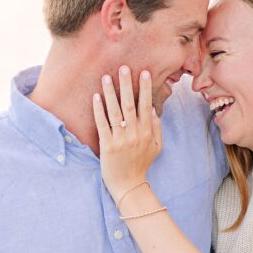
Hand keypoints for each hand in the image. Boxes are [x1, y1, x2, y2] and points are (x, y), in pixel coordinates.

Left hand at [94, 66, 162, 203]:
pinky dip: (99, 110)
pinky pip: (102, 124)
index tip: (143, 72)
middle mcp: (134, 134)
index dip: (145, 88)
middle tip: (124, 67)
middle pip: (131, 105)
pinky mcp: (107, 146)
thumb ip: (156, 128)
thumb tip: (153, 110)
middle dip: (127, 85)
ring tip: (106, 77)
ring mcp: (120, 139)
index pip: (146, 106)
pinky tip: (96, 97)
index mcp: (147, 132)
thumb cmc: (141, 165)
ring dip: (111, 93)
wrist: (129, 186)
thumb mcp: (156, 148)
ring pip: (115, 112)